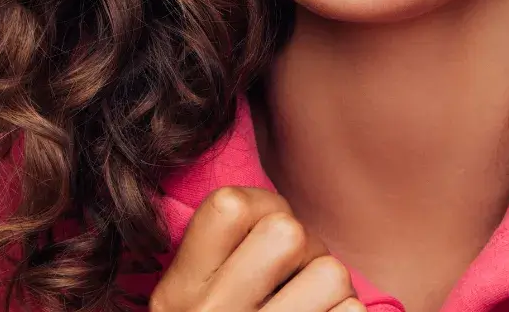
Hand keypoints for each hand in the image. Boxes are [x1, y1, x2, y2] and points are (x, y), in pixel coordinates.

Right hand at [149, 186, 363, 311]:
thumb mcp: (186, 307)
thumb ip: (217, 259)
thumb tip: (279, 215)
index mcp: (178, 294)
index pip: (230, 206)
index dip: (262, 206)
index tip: (263, 232)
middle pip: (287, 233)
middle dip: (302, 248)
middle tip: (293, 274)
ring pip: (330, 273)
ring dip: (329, 288)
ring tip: (309, 308)